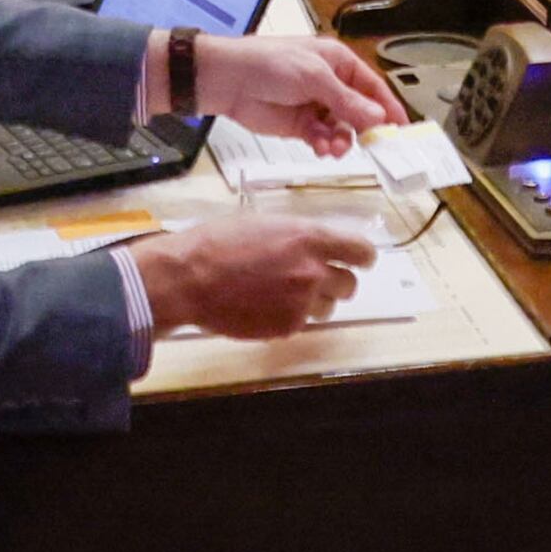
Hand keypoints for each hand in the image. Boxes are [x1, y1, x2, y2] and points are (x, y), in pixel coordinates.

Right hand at [131, 215, 378, 339]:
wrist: (188, 279)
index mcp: (308, 238)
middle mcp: (313, 271)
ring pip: (328, 306)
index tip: (359, 260)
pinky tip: (264, 305)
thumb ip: (296, 236)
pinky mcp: (288, 327)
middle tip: (313, 279)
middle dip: (335, 281)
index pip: (361, 250)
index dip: (362, 256)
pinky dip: (290, 316)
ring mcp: (302, 302)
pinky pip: (303, 322)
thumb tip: (315, 245)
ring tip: (282, 293)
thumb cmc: (216, 243)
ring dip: (314, 301)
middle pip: (349, 283)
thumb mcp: (262, 224)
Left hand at [194, 33, 404, 153]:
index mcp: (338, 63)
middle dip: (365, 129)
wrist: (227, 79)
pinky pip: (323, 139)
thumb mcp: (313, 77)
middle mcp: (330, 84)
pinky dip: (325, 145)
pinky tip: (320, 148)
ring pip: (343, 130)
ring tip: (335, 147)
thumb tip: (377, 117)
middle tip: (371, 146)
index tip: (402, 129)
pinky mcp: (300, 125)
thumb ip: (347, 100)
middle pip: (360, 111)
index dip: (388, 107)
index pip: (373, 87)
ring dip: (343, 141)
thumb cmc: (267, 63)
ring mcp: (315, 105)